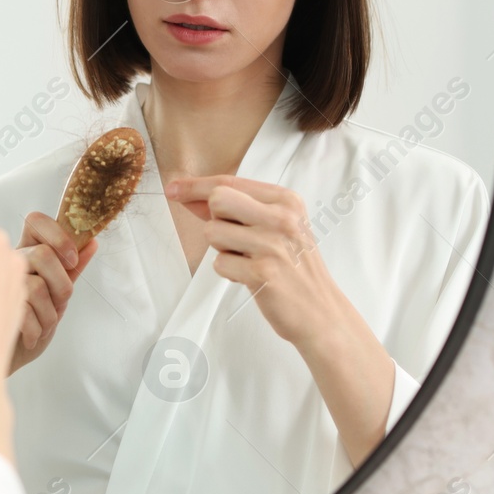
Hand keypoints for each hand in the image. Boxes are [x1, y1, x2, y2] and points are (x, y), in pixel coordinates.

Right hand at [11, 212, 98, 373]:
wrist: (6, 354)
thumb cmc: (32, 322)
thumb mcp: (56, 294)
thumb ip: (72, 269)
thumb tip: (91, 242)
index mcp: (26, 252)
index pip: (37, 222)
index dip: (57, 235)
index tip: (71, 260)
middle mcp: (9, 262)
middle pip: (43, 254)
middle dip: (61, 285)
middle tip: (59, 302)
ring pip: (36, 286)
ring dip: (49, 314)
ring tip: (43, 325)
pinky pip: (25, 311)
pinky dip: (37, 329)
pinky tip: (32, 336)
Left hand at [163, 176, 346, 353]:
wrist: (320, 310)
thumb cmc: (294, 266)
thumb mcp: (275, 226)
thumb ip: (235, 208)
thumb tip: (188, 195)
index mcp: (286, 200)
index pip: (230, 182)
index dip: (195, 185)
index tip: (173, 189)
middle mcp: (281, 218)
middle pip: (217, 200)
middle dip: (215, 219)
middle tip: (236, 239)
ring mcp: (272, 244)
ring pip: (213, 233)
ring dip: (223, 250)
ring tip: (248, 260)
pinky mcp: (262, 272)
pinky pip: (219, 264)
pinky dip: (229, 273)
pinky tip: (251, 277)